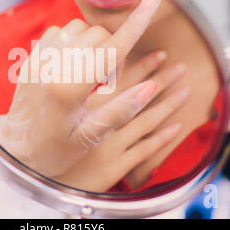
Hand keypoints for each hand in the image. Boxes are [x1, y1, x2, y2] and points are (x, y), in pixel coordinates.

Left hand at [0, 0, 161, 176]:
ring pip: (79, 28)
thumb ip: (120, 110)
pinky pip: (59, 31)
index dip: (135, 25)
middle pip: (98, 35)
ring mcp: (39, 60)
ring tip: (90, 73)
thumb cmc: (54, 149)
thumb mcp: (90, 137)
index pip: (110, 51)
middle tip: (108, 81)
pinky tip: (74, 63)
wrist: (16, 148)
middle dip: (113, 50)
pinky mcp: (32, 58)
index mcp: (68, 90)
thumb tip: (150, 87)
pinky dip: (73, 40)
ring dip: (94, 43)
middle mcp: (52, 68)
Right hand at [55, 63, 189, 191]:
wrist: (43, 175)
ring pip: (145, 122)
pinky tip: (177, 127)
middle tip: (181, 68)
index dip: (143, 66)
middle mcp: (101, 123)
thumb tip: (84, 65)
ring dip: (168, 105)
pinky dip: (162, 139)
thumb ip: (70, 88)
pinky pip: (143, 150)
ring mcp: (110, 145)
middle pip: (137, 98)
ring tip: (186, 90)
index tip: (161, 54)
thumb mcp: (56, 110)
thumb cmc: (46, 138)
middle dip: (162, 80)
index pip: (120, 81)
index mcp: (86, 107)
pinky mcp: (115, 166)